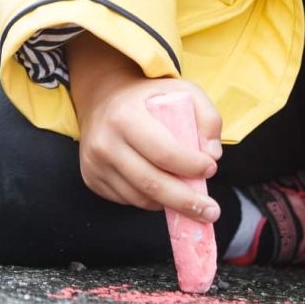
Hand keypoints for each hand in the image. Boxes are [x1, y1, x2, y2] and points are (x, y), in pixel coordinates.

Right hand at [66, 34, 224, 221]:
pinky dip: (150, 201)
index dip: (191, 166)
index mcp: (125, 116)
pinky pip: (127, 200)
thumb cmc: (147, 97)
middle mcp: (105, 142)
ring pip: (140, 198)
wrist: (102, 99)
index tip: (211, 168)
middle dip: (186, 202)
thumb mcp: (182, 92)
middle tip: (211, 211)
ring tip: (191, 202)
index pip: (164, 152)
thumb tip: (212, 155)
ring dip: (170, 204)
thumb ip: (207, 117)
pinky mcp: (92, 178)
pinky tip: (163, 192)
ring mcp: (95, 163)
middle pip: (151, 183)